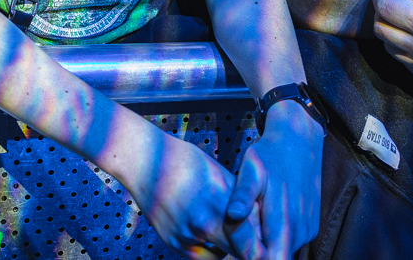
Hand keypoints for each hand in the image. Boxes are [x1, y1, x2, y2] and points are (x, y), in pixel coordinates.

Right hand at [120, 127, 254, 258]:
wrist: (145, 162)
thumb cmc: (185, 162)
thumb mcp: (220, 175)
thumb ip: (240, 202)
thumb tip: (258, 223)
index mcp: (220, 204)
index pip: (252, 241)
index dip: (262, 246)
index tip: (268, 247)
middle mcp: (204, 224)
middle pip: (238, 253)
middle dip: (248, 251)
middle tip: (254, 248)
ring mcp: (187, 236)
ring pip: (220, 257)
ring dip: (227, 251)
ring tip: (227, 232)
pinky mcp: (173, 243)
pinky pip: (200, 258)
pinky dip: (209, 251)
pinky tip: (209, 234)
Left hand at [225, 100, 322, 259]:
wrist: (300, 140)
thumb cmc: (270, 155)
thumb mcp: (251, 171)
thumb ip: (242, 196)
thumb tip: (232, 215)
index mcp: (283, 223)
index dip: (255, 259)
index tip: (242, 249)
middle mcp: (299, 231)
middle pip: (277, 258)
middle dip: (260, 253)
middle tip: (244, 232)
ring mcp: (308, 230)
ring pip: (284, 250)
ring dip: (269, 243)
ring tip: (255, 220)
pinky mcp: (312, 226)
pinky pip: (293, 241)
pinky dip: (279, 236)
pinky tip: (268, 217)